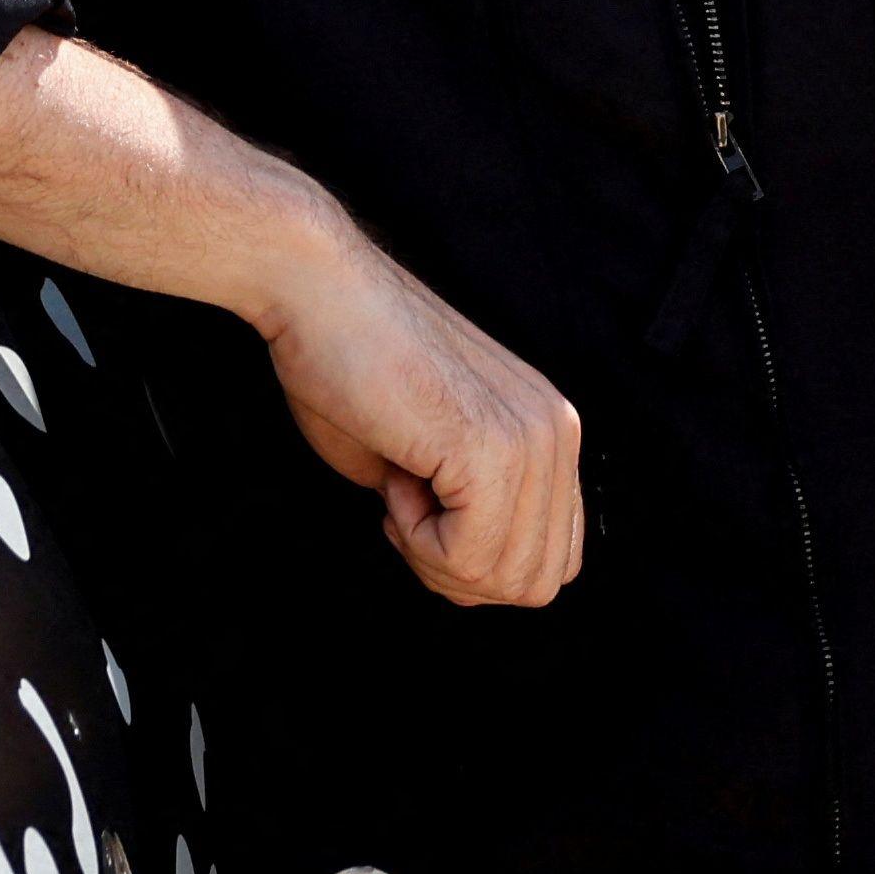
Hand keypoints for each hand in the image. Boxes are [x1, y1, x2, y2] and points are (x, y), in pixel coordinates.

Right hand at [247, 220, 587, 608]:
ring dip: (435, 556)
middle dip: (459, 573)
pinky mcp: (491, 447)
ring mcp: (533, 438)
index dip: (477, 564)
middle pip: (537, 581)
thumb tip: (478, 574)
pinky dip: (419, 542)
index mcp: (550, 431)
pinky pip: (470, 554)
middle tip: (407, 507)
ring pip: (507, 577)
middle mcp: (558, 432)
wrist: (317, 292)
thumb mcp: (429, 459)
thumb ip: (471, 511)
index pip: (553, 558)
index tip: (422, 511)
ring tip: (401, 481)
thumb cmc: (350, 366)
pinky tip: (396, 479)